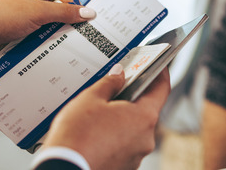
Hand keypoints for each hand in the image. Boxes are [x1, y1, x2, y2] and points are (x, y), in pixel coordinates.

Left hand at [0, 0, 95, 60]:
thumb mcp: (37, 12)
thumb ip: (65, 13)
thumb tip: (89, 13)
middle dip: (79, 10)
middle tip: (98, 23)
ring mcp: (31, 8)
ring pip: (58, 15)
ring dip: (67, 25)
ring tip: (86, 36)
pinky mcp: (26, 24)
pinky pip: (48, 27)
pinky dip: (56, 34)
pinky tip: (68, 44)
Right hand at [44, 65, 171, 169]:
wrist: (63, 169)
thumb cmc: (77, 137)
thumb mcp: (90, 99)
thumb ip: (109, 83)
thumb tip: (118, 75)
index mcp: (144, 117)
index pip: (162, 89)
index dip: (160, 74)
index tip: (157, 66)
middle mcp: (146, 138)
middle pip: (146, 110)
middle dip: (133, 98)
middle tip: (118, 88)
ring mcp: (136, 155)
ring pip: (134, 130)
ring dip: (122, 120)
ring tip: (100, 113)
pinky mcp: (125, 166)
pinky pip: (124, 145)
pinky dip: (115, 137)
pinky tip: (97, 132)